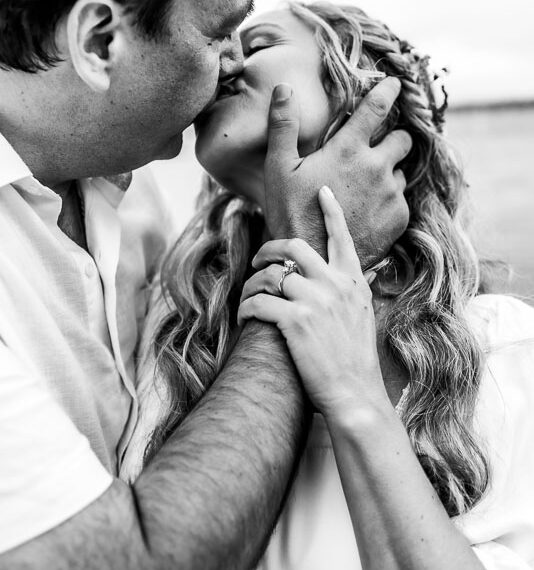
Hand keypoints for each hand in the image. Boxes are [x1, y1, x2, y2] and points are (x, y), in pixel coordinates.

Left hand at [238, 186, 389, 419]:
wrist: (355, 393)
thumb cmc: (356, 359)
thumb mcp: (364, 316)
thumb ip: (355, 291)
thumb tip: (358, 275)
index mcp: (353, 282)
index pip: (341, 237)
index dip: (331, 210)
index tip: (322, 191)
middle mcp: (335, 284)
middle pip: (293, 247)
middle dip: (268, 249)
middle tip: (258, 261)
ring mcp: (315, 300)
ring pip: (270, 275)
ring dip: (252, 284)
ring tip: (248, 297)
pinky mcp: (295, 320)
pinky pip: (258, 301)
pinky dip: (245, 307)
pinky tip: (244, 317)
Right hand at [264, 77, 411, 268]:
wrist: (312, 260)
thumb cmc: (290, 213)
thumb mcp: (279, 169)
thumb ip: (283, 126)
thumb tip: (283, 87)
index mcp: (349, 149)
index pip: (377, 107)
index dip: (388, 91)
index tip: (395, 85)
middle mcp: (377, 167)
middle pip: (403, 139)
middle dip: (393, 141)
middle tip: (374, 153)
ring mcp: (390, 194)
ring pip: (402, 172)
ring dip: (389, 174)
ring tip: (364, 190)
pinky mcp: (398, 218)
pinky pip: (401, 201)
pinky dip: (389, 202)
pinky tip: (368, 212)